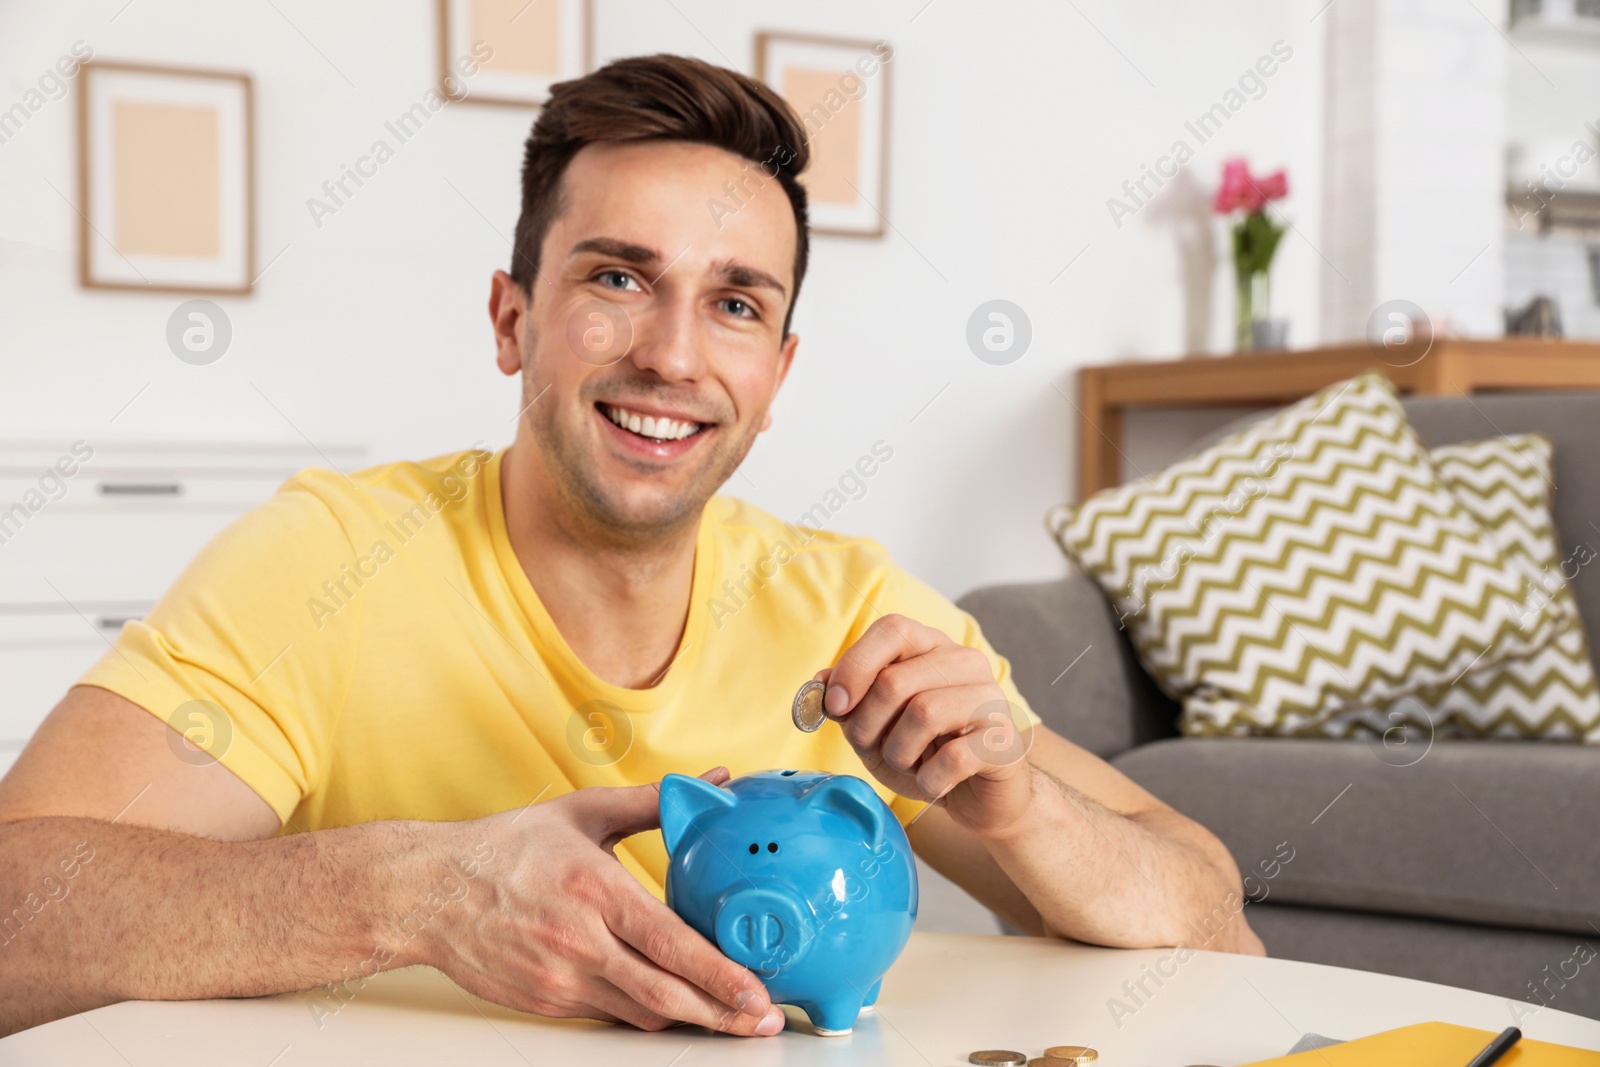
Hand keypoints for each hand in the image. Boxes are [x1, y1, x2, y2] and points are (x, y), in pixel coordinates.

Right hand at [420, 767, 785, 1034]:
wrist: (428, 892)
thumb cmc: (505, 849)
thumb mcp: (583, 813)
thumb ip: (653, 801)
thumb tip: (713, 780)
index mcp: (595, 890)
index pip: (670, 943)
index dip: (719, 975)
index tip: (756, 991)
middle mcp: (580, 941)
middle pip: (664, 994)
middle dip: (721, 1014)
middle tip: (760, 1022)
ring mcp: (560, 978)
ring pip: (641, 1013)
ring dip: (687, 1019)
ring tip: (728, 1019)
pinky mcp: (546, 1001)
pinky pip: (608, 1014)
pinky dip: (644, 1013)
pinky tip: (672, 1007)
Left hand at [820, 614, 1033, 837]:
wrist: (979, 796)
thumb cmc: (924, 754)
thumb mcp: (875, 729)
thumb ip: (849, 703)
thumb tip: (821, 682)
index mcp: (932, 648)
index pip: (892, 629)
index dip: (855, 665)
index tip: (834, 705)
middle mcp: (966, 662)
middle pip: (897, 680)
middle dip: (868, 725)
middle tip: (873, 749)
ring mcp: (991, 698)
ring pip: (923, 714)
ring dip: (899, 753)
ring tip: (908, 765)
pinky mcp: (1005, 740)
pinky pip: (952, 758)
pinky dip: (929, 779)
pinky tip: (933, 783)